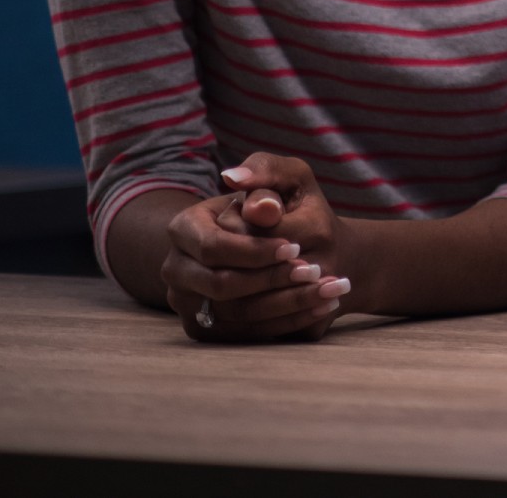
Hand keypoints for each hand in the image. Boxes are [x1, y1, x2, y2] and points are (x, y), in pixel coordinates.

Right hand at [158, 153, 348, 341]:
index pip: (213, 246)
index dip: (254, 250)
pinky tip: (323, 306)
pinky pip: (246, 334)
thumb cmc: (283, 206)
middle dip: (272, 279)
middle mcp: (177, 269)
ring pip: (236, 314)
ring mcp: (187, 303)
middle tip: (315, 271)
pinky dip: (288, 321)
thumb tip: (235, 179)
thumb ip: (266, 173)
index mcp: (184, 228)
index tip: (294, 247)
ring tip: (330, 289)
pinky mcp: (207, 329)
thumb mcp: (286, 179)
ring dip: (288, 303)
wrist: (286, 242)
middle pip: (221, 285)